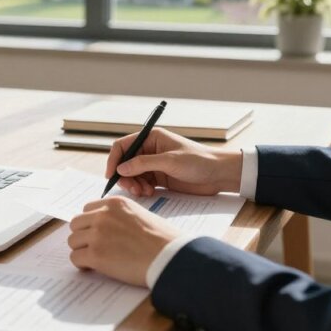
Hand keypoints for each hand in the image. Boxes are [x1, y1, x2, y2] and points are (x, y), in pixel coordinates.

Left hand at [68, 196, 180, 285]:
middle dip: (83, 236)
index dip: (90, 224)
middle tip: (93, 248)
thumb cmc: (162, 240)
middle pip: (76, 224)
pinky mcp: (95, 255)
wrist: (169, 257)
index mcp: (114, 203)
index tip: (96, 234)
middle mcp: (103, 215)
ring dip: (81, 250)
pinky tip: (92, 267)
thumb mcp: (140, 215)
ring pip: (73, 241)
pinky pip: (75, 258)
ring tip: (95, 259)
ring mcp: (97, 234)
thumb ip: (120, 217)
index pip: (87, 209)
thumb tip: (106, 228)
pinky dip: (81, 264)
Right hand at [105, 127, 242, 196]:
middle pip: (125, 162)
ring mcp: (154, 165)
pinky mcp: (160, 178)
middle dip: (125, 176)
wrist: (219, 174)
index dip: (114, 160)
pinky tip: (150, 193)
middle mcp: (150, 150)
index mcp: (151, 138)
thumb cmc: (199, 161)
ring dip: (133, 184)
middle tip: (131, 188)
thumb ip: (143, 164)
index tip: (111, 175)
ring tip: (143, 192)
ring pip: (132, 175)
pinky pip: (142, 183)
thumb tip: (121, 168)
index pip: (123, 146)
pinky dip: (141, 189)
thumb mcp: (170, 161)